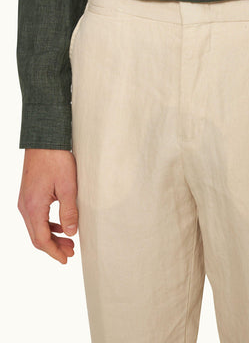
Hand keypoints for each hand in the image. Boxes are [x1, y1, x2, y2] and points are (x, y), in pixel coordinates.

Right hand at [17, 149, 78, 263]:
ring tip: (69, 242)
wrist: (44, 140)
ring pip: (36, 227)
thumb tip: (71, 233)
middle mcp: (25, 206)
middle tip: (71, 252)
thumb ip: (69, 212)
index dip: (54, 252)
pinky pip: (36, 217)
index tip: (66, 260)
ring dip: (52, 236)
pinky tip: (60, 226)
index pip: (41, 239)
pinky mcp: (29, 194)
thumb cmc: (57, 160)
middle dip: (54, 247)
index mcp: (34, 207)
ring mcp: (25, 201)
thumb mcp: (68, 187)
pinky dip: (48, 225)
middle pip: (37, 236)